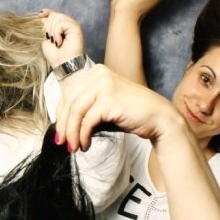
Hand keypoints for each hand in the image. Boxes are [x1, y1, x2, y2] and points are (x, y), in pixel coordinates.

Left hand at [39, 9, 85, 65]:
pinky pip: (61, 23)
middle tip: (49, 38)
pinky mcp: (76, 28)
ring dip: (51, 30)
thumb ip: (46, 27)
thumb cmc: (55, 55)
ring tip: (54, 41)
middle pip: (54, 15)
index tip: (40, 16)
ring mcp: (72, 25)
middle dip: (47, 26)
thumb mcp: (46, 38)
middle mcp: (68, 25)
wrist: (63, 65)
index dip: (46, 13)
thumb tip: (42, 15)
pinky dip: (57, 32)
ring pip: (57, 17)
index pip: (53, 13)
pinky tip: (59, 42)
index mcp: (61, 27)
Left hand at [56, 63, 184, 151]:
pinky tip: (85, 145)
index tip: (60, 133)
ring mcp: (104, 84)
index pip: (70, 94)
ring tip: (73, 147)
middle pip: (70, 102)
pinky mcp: (109, 99)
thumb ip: (86, 109)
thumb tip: (63, 126)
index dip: (61, 115)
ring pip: (76, 111)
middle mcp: (99, 74)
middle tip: (62, 143)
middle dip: (64, 125)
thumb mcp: (105, 107)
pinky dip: (83, 135)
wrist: (159, 118)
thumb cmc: (132, 114)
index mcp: (96, 72)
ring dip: (72, 132)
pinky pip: (88, 120)